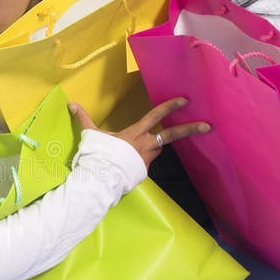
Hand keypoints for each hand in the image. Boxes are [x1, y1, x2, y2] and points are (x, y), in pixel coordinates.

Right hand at [68, 97, 210, 169]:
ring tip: (136, 151)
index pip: (155, 115)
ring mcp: (146, 159)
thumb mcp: (91, 134)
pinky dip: (141, 161)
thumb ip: (84, 119)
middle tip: (207, 126)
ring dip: (153, 147)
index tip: (185, 100)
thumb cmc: (98, 155)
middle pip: (171, 135)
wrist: (101, 179)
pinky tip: (129, 165)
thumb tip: (71, 104)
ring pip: (156, 149)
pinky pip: (145, 163)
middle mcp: (145, 144)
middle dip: (190, 129)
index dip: (170, 106)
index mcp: (135, 133)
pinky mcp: (143, 172)